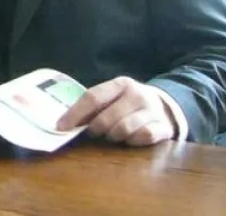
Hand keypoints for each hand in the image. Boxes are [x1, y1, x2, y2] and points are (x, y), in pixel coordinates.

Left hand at [56, 76, 176, 145]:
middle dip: (94, 129)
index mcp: (120, 84)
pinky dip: (131, 141)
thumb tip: (65, 123)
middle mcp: (137, 95)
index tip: (60, 126)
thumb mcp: (113, 97)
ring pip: (123, 129)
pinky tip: (130, 138)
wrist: (165, 107)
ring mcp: (152, 111)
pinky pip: (141, 138)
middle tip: (92, 133)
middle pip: (106, 118)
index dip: (74, 114)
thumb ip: (94, 106)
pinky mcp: (163, 127)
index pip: (92, 97)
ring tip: (112, 135)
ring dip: (113, 136)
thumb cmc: (129, 103)